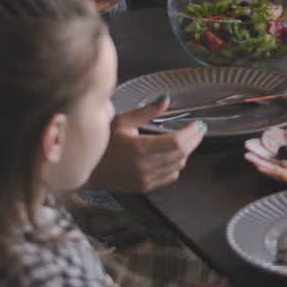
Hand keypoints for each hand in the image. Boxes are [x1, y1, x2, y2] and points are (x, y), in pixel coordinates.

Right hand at [88, 97, 205, 193]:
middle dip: (194, 141)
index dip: (191, 133)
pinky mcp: (144, 187)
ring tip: (186, 140)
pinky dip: (176, 165)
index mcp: (139, 148)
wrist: (87, 170)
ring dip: (186, 152)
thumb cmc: (103, 143)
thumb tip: (165, 99)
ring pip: (178, 165)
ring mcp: (145, 179)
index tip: (199, 124)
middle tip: (199, 130)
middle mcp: (144, 166)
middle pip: (181, 154)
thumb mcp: (121, 121)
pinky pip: (170, 176)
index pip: (176, 142)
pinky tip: (173, 155)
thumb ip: (146, 112)